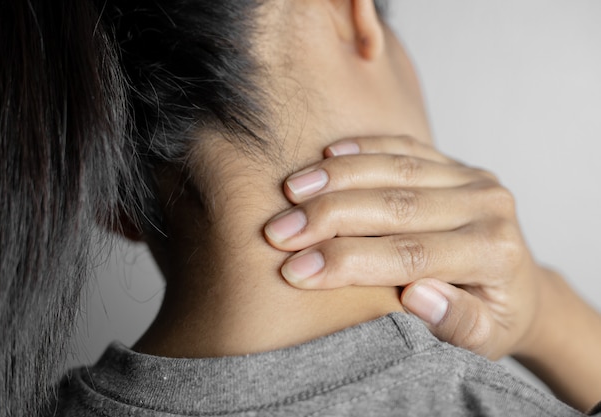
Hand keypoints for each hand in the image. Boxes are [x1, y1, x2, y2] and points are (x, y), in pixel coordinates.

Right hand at [264, 136, 544, 359]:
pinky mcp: (453, 163)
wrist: (521, 287)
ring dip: (336, 177)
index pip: (409, 256)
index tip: (295, 271)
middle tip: (278, 231)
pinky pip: (404, 147)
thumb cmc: (495, 319)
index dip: (347, 262)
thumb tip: (416, 296)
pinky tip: (327, 154)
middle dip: (329, 217)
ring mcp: (471, 178)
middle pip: (396, 206)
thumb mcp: (486, 340)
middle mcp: (487, 207)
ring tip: (290, 190)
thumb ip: (458, 323)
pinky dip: (363, 147)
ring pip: (395, 169)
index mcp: (493, 253)